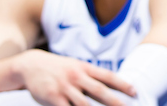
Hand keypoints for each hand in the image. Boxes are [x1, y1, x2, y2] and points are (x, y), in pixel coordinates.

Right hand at [12, 49, 134, 105]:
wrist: (31, 65)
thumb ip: (90, 76)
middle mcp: (76, 76)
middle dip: (115, 101)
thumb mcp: (75, 66)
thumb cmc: (58, 67)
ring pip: (84, 104)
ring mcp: (64, 87)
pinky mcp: (52, 97)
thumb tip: (109, 85)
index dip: (122, 84)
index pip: (107, 76)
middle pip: (99, 90)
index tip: (134, 92)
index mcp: (84, 67)